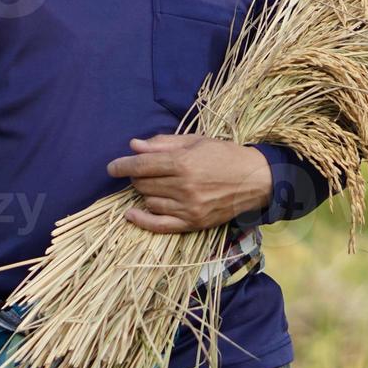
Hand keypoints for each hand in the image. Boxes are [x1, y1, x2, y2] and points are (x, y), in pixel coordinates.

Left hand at [108, 134, 272, 233]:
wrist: (256, 179)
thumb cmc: (225, 155)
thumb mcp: (196, 142)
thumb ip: (164, 144)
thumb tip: (134, 146)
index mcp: (184, 163)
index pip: (142, 165)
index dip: (122, 166)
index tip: (112, 167)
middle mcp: (184, 187)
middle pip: (143, 184)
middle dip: (137, 176)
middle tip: (144, 171)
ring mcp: (188, 207)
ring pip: (149, 202)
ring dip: (144, 193)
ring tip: (153, 186)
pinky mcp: (193, 223)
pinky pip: (160, 225)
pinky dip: (142, 221)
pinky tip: (131, 214)